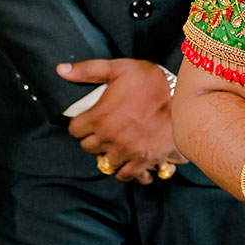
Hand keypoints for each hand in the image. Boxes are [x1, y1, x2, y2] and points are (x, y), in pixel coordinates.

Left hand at [58, 59, 186, 183]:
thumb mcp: (119, 68)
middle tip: (105, 130)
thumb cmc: (151, 82)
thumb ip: (88, 70)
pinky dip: (127, 171)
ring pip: (105, 163)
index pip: (75, 130)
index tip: (91, 119)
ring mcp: (125, 152)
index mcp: (99, 117)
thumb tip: (61, 70)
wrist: (183, 100)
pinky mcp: (142, 161)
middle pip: (88, 148)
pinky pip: (126, 175)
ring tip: (117, 145)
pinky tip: (130, 161)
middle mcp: (109, 138)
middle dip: (94, 139)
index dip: (81, 124)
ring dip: (109, 155)